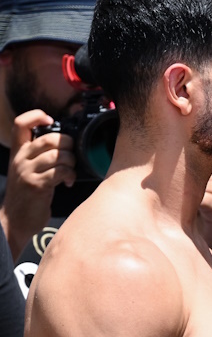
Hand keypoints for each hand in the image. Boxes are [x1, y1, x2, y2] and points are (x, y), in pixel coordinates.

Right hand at [0, 110, 76, 258]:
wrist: (14, 220)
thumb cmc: (27, 194)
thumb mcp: (28, 170)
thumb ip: (40, 155)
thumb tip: (66, 142)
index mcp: (18, 152)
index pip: (20, 124)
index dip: (36, 116)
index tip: (50, 120)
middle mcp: (20, 159)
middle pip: (50, 139)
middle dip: (69, 145)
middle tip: (72, 156)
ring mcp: (27, 172)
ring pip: (59, 155)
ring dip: (72, 162)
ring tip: (70, 172)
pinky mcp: (37, 185)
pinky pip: (61, 171)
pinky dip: (70, 175)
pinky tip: (68, 182)